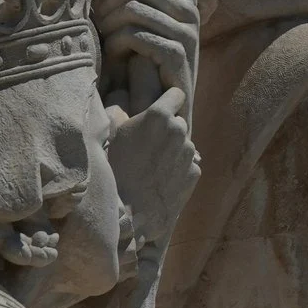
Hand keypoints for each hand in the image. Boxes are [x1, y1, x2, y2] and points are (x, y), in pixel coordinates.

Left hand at [94, 0, 202, 115]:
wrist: (165, 107)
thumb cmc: (145, 64)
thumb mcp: (141, 25)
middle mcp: (190, 11)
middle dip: (109, 2)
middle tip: (98, 23)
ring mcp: (187, 32)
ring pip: (133, 9)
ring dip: (109, 25)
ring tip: (104, 42)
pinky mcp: (178, 54)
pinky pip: (137, 35)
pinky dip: (117, 43)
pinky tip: (114, 54)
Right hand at [106, 83, 198, 255]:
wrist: (129, 213)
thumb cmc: (114, 172)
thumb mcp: (111, 138)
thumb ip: (119, 116)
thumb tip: (120, 106)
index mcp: (159, 116)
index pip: (176, 94)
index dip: (168, 100)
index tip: (161, 107)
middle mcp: (179, 130)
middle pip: (177, 122)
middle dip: (166, 129)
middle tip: (148, 145)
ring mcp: (190, 152)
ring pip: (182, 144)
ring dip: (172, 150)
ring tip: (151, 167)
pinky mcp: (195, 171)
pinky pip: (187, 163)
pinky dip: (178, 168)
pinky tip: (160, 179)